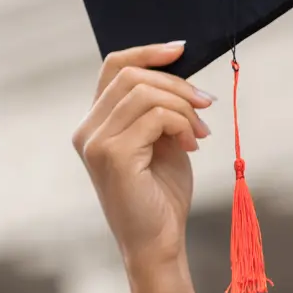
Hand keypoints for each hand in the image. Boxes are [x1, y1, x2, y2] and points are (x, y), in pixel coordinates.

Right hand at [73, 42, 214, 273]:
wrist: (157, 243)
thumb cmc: (160, 196)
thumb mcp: (161, 142)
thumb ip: (160, 110)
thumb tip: (180, 73)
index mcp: (94, 124)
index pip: (112, 67)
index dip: (147, 52)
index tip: (181, 50)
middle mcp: (87, 130)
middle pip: (131, 75)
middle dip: (177, 84)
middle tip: (206, 106)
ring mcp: (95, 142)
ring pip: (144, 93)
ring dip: (183, 107)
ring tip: (199, 132)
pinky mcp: (112, 154)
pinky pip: (155, 116)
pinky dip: (181, 123)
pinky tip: (191, 144)